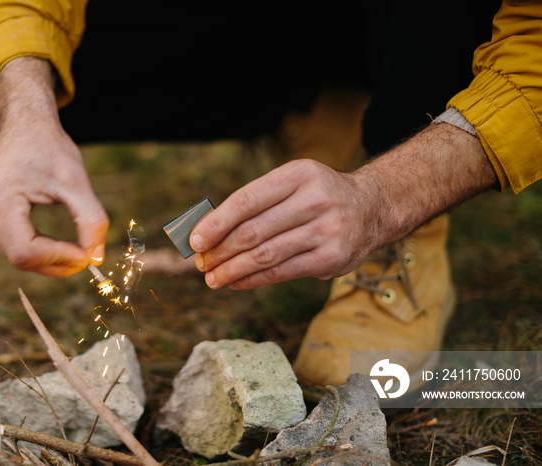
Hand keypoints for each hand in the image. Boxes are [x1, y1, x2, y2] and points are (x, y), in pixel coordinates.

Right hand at [0, 57, 108, 276]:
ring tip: (79, 250)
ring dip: (50, 260)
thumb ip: (90, 219)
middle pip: (19, 259)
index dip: (58, 259)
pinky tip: (63, 245)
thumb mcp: (76, 180)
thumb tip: (96, 258)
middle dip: (56, 264)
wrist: (25, 124)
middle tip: (88, 257)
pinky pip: (15, 245)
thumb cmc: (49, 146)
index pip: (24, 251)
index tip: (87, 254)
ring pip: (16, 256)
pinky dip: (41, 251)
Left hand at [190, 159, 377, 289]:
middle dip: (220, 251)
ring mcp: (326, 229)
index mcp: (298, 174)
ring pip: (265, 255)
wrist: (371, 208)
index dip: (217, 222)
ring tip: (213, 278)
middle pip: (253, 231)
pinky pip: (282, 272)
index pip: (247, 200)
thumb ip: (256, 203)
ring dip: (233, 270)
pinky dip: (254, 279)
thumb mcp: (292, 183)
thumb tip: (208, 233)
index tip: (195, 240)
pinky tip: (236, 282)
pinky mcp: (332, 258)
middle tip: (201, 264)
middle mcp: (315, 199)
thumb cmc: (316, 196)